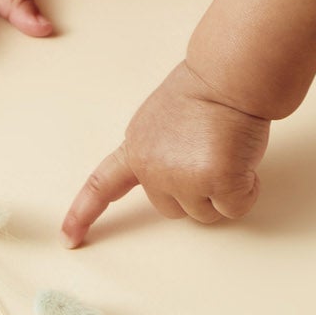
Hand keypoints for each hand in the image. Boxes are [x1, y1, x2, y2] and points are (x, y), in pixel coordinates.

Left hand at [62, 61, 270, 244]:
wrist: (229, 77)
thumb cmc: (206, 90)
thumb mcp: (163, 120)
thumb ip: (161, 152)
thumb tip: (181, 174)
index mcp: (137, 147)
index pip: (103, 185)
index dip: (84, 214)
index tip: (69, 238)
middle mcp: (153, 168)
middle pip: (172, 210)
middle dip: (196, 190)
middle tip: (210, 151)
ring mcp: (183, 178)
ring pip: (206, 214)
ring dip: (223, 189)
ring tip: (227, 149)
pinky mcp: (216, 183)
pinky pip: (235, 207)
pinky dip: (246, 189)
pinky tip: (243, 157)